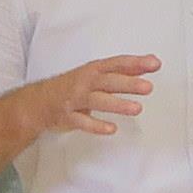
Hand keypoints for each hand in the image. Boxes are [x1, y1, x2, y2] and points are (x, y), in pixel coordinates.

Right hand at [15, 52, 160, 144]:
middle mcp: (84, 83)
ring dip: (117, 104)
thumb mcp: (96, 74)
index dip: (136, 63)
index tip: (154, 64)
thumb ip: (122, 71)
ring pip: (97, 100)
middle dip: (128, 83)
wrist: (38, 102)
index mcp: (93, 70)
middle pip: (108, 81)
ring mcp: (75, 100)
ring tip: (136, 108)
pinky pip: (83, 122)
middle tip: (147, 87)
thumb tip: (149, 64)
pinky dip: (96, 125)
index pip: (117, 64)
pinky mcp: (68, 117)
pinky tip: (111, 128)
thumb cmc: (72, 86)